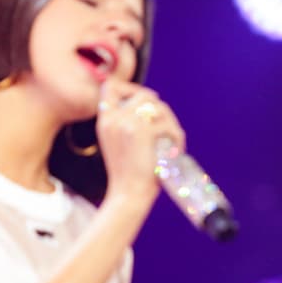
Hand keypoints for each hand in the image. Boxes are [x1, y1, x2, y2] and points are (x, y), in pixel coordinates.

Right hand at [95, 80, 185, 203]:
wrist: (128, 195)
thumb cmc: (128, 174)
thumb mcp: (118, 143)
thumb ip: (126, 122)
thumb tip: (151, 103)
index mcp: (105, 120)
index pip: (111, 87)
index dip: (131, 88)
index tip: (146, 99)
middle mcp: (113, 118)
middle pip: (144, 94)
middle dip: (161, 109)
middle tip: (168, 127)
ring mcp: (127, 123)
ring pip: (159, 107)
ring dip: (171, 123)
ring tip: (173, 141)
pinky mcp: (142, 132)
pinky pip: (167, 125)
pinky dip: (176, 137)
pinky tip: (175, 150)